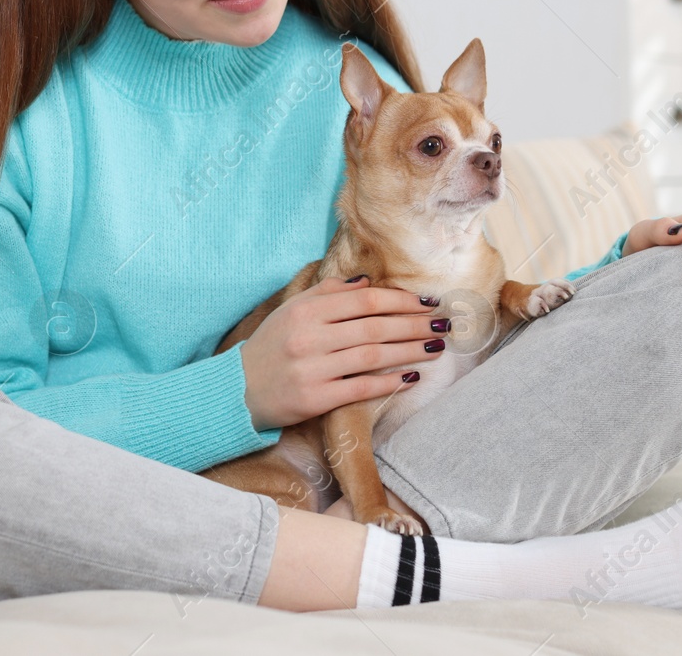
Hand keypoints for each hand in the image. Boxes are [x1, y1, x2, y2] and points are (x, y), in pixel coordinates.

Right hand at [238, 276, 447, 430]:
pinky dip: (388, 382)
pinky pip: (360, 388)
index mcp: (306, 310)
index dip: (401, 300)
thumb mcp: (293, 310)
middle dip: (414, 324)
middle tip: (443, 323)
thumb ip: (328, 293)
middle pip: (374, 327)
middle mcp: (309, 337)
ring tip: (435, 346)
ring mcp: (312, 369)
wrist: (238, 389)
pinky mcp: (315, 399)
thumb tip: (367, 282)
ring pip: (373, 356)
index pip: (365, 300)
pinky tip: (410, 377)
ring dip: (410, 350)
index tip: (427, 302)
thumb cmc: (272, 346)